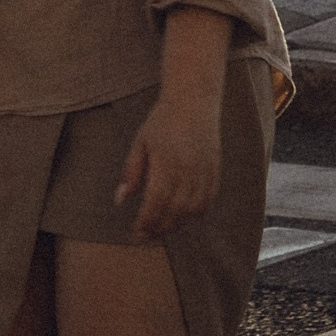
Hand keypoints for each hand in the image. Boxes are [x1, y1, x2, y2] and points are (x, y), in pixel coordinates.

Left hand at [117, 88, 220, 238]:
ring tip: (162, 228)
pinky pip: (207, 201)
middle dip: (159, 227)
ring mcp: (204, 172)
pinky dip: (195, 214)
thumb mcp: (140, 143)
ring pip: (192, 210)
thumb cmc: (162, 120)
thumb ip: (131, 173)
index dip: (146, 220)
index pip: (156, 201)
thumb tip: (120, 200)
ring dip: (177, 224)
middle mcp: (189, 170)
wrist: (193, 100)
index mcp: (167, 162)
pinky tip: (183, 217)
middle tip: (145, 235)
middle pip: (175, 210)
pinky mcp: (215, 171)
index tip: (136, 230)